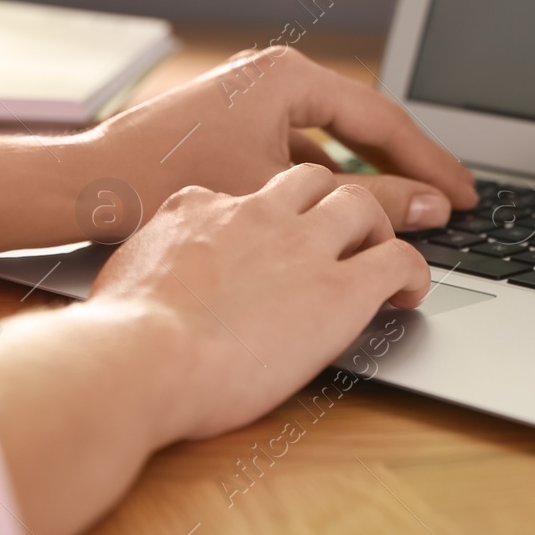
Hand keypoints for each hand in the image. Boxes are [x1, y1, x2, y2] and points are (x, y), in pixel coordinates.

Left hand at [81, 46, 477, 233]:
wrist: (84, 189)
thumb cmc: (168, 182)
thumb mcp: (284, 195)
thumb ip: (368, 200)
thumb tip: (430, 207)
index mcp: (289, 76)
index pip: (383, 119)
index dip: (431, 162)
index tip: (466, 193)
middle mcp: (271, 76)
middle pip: (361, 125)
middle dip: (407, 167)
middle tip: (453, 202)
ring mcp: (249, 100)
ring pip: (329, 141)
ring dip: (367, 177)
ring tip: (409, 212)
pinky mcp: (231, 126)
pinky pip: (298, 151)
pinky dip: (326, 182)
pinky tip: (343, 217)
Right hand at [87, 163, 432, 440]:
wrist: (139, 356)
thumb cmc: (121, 335)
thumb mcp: (125, 273)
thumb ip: (152, 260)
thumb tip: (147, 277)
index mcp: (199, 205)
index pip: (244, 192)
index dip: (266, 214)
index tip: (272, 236)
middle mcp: (255, 211)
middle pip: (312, 178)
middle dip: (331, 199)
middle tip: (343, 229)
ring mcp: (301, 245)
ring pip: (360, 203)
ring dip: (376, 226)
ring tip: (378, 255)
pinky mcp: (339, 289)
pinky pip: (397, 259)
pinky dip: (412, 271)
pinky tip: (408, 292)